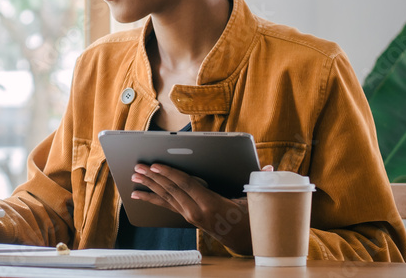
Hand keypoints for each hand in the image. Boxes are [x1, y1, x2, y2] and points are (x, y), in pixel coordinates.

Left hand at [129, 164, 272, 253]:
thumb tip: (271, 170)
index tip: (156, 164)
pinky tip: (138, 195)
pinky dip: (151, 198)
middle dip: (153, 177)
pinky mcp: (186, 217)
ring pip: (165, 197)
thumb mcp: (254, 200)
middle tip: (138, 167)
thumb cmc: (249, 217)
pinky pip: (165, 205)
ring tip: (134, 177)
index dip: (170, 173)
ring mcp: (189, 215)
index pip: (186, 185)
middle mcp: (196, 211)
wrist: (245, 241)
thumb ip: (259, 183)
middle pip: (171, 190)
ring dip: (148, 186)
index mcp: (210, 204)